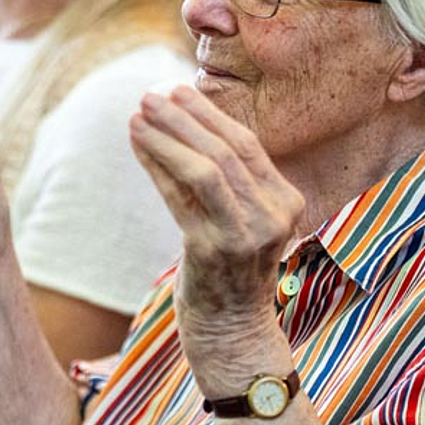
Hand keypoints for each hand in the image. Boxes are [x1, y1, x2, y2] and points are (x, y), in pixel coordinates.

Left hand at [128, 86, 303, 337]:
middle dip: (184, 119)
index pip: (247, 146)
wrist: (233, 332)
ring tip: (138, 114)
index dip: (210, 115)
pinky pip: (179, 197)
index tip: (179, 92)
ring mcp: (243, 235)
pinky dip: (156, 166)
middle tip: (151, 94)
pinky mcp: (210, 251)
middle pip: (225, 152)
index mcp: (287, 202)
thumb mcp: (246, 220)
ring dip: (167, 137)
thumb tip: (187, 123)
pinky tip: (138, 145)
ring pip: (205, 170)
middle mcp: (272, 216)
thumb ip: (231, 181)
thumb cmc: (233, 270)